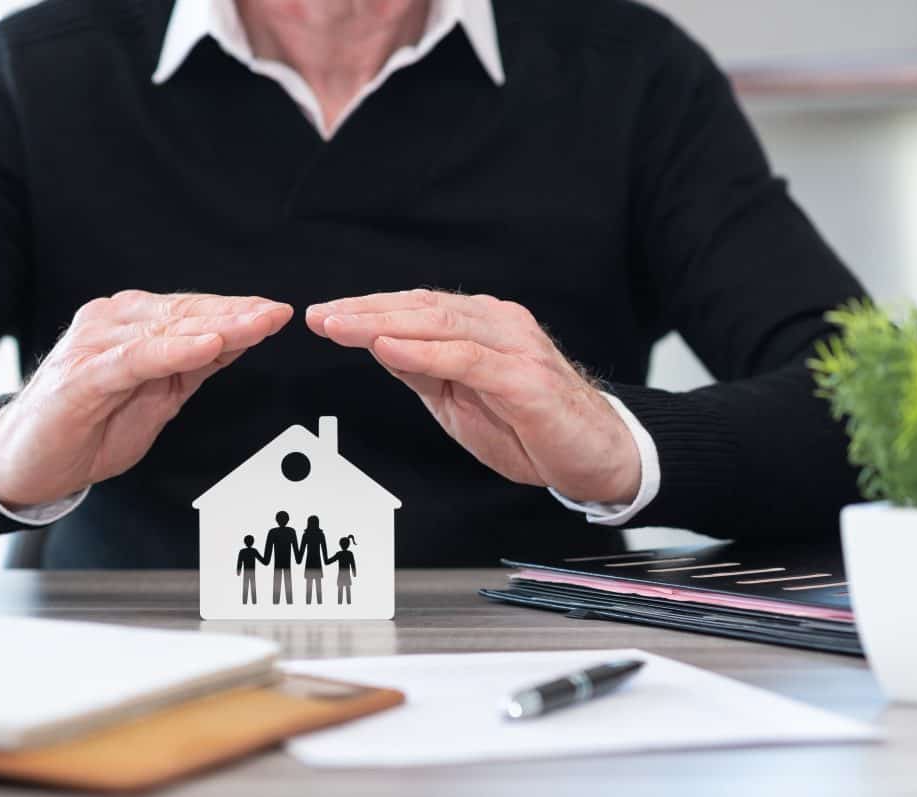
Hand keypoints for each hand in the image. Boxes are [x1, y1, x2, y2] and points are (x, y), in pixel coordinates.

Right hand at [0, 290, 292, 506]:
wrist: (25, 464)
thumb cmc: (86, 429)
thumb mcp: (156, 398)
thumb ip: (190, 369)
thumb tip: (236, 344)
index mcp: (130, 326)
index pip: (192, 312)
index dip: (236, 310)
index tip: (276, 311)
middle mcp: (111, 323)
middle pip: (186, 314)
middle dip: (237, 314)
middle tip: (278, 313)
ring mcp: (95, 345)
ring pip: (168, 330)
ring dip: (217, 326)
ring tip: (257, 324)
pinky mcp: (83, 374)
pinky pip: (138, 358)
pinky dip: (176, 351)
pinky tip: (208, 346)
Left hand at [306, 289, 640, 503]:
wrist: (597, 456)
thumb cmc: (532, 428)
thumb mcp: (459, 400)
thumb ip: (423, 371)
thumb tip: (376, 345)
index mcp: (482, 325)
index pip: (416, 308)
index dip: (367, 308)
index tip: (324, 315)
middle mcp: (499, 324)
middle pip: (421, 308)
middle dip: (364, 311)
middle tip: (320, 316)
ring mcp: (514, 347)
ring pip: (439, 324)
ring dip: (383, 324)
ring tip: (340, 327)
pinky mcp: (524, 378)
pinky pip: (466, 358)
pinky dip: (424, 352)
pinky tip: (390, 349)